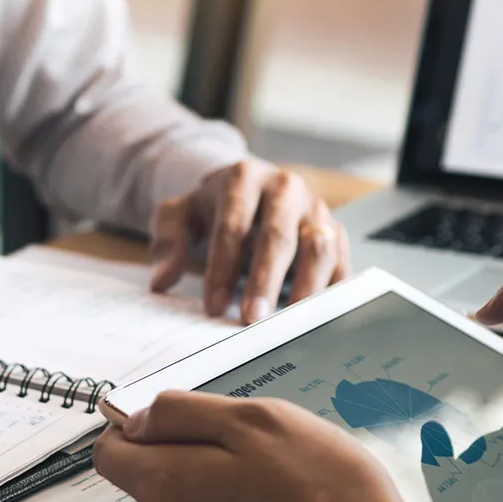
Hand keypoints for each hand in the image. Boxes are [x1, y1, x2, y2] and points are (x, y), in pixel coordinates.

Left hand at [93, 392, 411, 501]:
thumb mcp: (260, 421)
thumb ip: (186, 413)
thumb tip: (140, 419)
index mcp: (165, 485)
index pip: (111, 453)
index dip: (137, 431)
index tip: (171, 424)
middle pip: (157, 486)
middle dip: (194, 465)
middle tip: (255, 457)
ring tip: (284, 496)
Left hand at [150, 160, 348, 324]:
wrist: (250, 189)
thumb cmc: (214, 208)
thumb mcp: (180, 215)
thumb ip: (167, 243)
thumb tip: (162, 281)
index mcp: (243, 178)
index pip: (233, 226)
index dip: (223, 268)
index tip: (214, 306)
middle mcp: (285, 188)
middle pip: (278, 237)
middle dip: (264, 281)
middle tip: (251, 320)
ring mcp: (315, 208)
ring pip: (318, 247)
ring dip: (305, 289)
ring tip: (288, 324)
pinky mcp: (336, 230)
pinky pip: (341, 262)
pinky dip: (331, 291)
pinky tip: (315, 318)